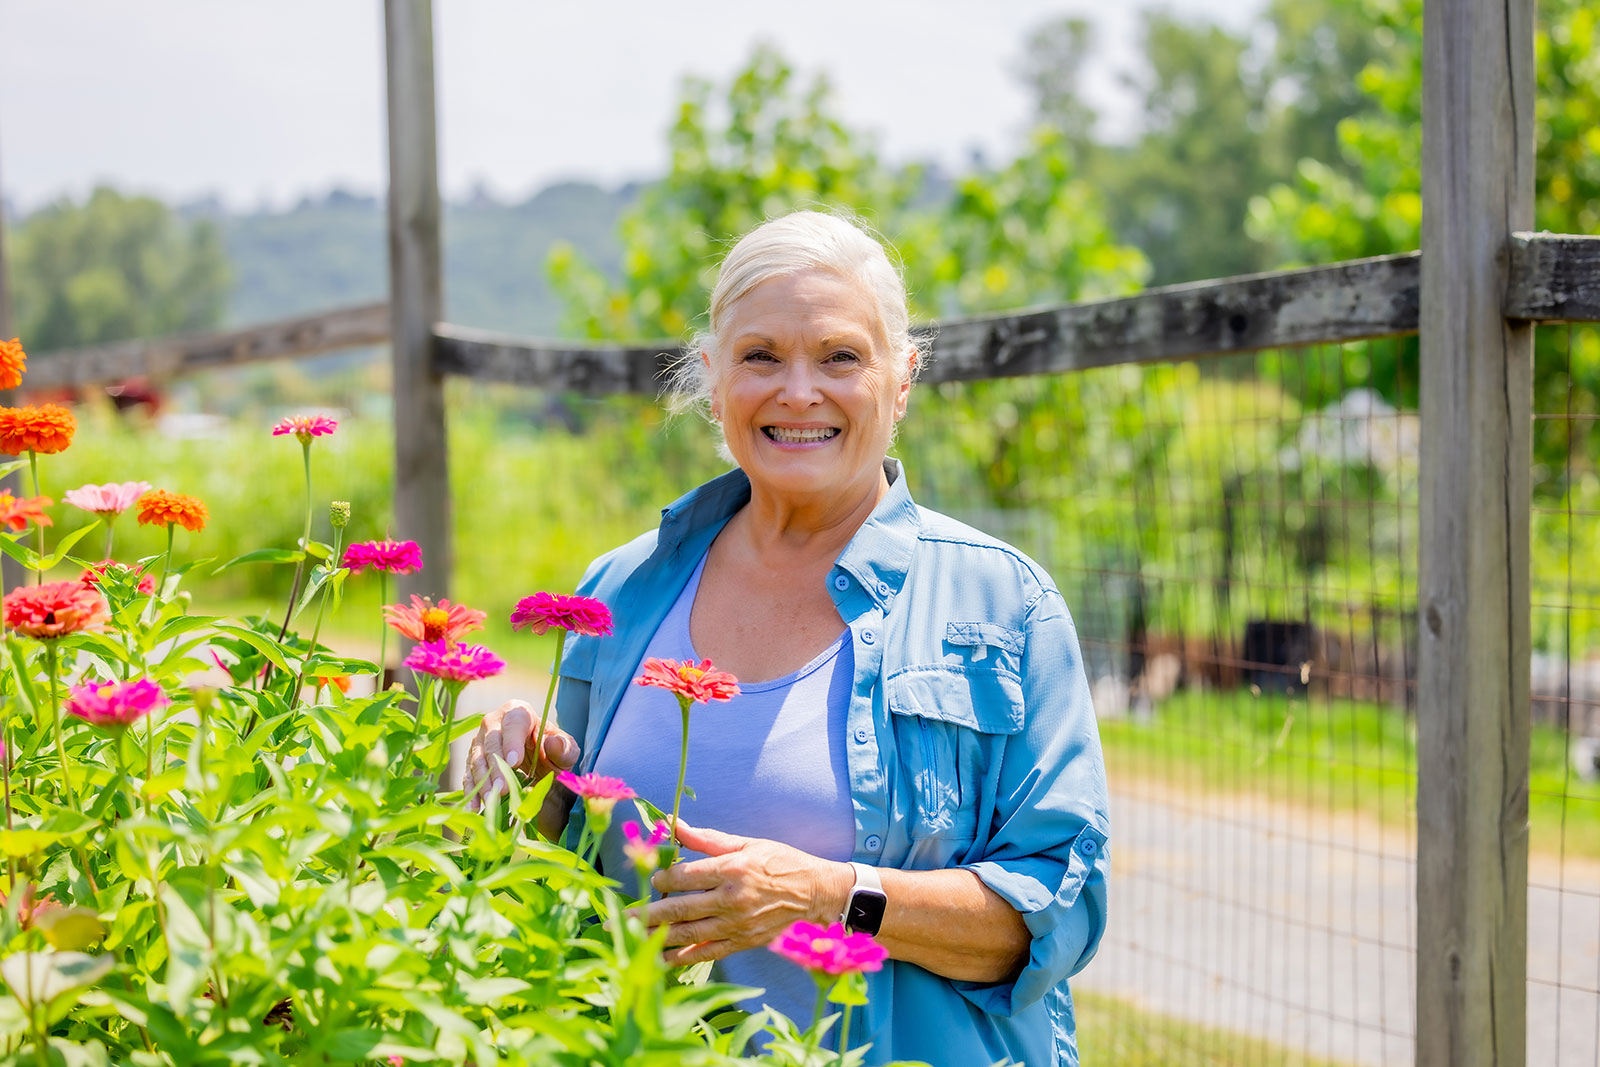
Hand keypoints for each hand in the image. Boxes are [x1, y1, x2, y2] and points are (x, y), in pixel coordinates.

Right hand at [464, 700, 578, 822]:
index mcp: (518, 713)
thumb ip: (565, 747)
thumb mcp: (567, 751)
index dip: (512, 742)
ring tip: (491, 801)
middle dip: (496, 767)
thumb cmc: (553, 753)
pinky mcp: (472, 761)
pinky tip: (474, 807)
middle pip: (491, 742)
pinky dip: (471, 792)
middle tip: (502, 789)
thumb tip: (553, 742)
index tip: (514, 762)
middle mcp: (494, 723)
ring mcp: (480, 742)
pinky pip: (468, 776)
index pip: (513, 722)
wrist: (539, 767)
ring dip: (483, 782)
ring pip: (477, 760)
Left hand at [641, 820, 850, 966]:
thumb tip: (674, 824)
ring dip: (655, 937)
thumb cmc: (780, 862)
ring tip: (630, 938)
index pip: (685, 876)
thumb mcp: (746, 843)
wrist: (814, 893)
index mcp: (731, 869)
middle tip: (619, 918)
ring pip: (688, 934)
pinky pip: (705, 953)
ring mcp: (736, 925)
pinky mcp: (741, 943)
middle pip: (679, 908)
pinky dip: (681, 958)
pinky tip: (660, 959)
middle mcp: (731, 899)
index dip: (662, 877)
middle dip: (645, 914)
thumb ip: (707, 838)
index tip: (652, 877)